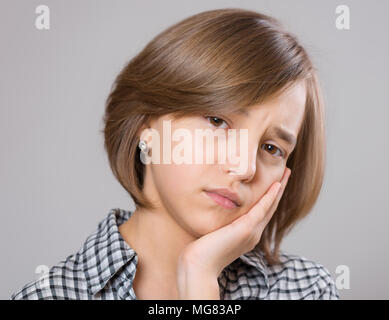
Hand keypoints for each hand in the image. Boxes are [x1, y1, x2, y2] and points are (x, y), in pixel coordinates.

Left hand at [176, 167, 290, 298]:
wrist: (199, 265)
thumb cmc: (200, 251)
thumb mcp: (213, 232)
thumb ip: (219, 223)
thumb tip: (212, 209)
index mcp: (246, 235)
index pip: (262, 212)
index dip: (269, 197)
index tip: (274, 182)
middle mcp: (253, 234)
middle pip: (270, 207)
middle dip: (278, 190)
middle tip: (286, 173)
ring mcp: (252, 232)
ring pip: (270, 206)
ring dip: (279, 189)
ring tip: (286, 173)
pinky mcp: (247, 229)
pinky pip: (262, 208)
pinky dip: (270, 196)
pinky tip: (276, 185)